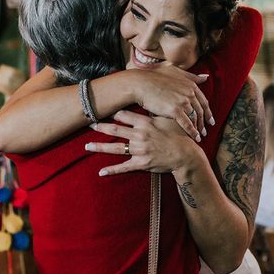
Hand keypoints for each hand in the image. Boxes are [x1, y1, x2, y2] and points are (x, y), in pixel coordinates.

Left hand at [84, 110, 200, 175]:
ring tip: (86, 146)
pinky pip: (123, 167)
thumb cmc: (178, 134)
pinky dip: (112, 170)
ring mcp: (139, 150)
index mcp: (145, 123)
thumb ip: (155, 112)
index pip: (124, 115)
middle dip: (100, 127)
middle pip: (115, 130)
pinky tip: (101, 172)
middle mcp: (139, 135)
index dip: (111, 111)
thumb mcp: (168, 119)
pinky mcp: (141, 163)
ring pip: (115, 148)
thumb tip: (148, 100)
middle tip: (88, 123)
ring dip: (99, 147)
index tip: (101, 107)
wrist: (186, 154)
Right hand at [131, 67, 213, 141]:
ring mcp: (183, 102)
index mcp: (190, 85)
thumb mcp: (174, 71)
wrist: (140, 84)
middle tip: (206, 131)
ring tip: (200, 136)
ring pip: (195, 118)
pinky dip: (192, 132)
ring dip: (199, 128)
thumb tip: (206, 77)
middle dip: (204, 122)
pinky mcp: (175, 111)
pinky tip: (194, 137)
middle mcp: (189, 93)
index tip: (210, 119)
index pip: (203, 101)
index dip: (208, 111)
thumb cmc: (153, 76)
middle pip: (201, 111)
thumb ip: (190, 76)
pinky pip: (187, 124)